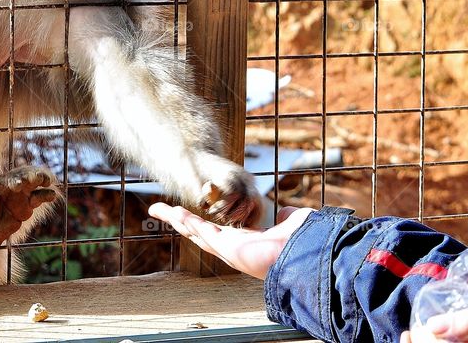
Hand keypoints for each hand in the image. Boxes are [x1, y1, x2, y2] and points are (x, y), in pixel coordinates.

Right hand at [147, 202, 313, 278]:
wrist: (308, 258)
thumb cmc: (304, 245)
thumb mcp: (293, 223)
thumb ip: (287, 218)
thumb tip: (286, 212)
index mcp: (243, 242)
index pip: (214, 231)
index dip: (199, 222)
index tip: (186, 216)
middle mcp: (232, 247)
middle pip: (197, 232)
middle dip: (178, 221)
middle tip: (159, 209)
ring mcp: (228, 249)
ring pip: (195, 233)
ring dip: (177, 220)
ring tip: (158, 209)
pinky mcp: (229, 248)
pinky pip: (204, 232)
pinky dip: (188, 222)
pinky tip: (175, 213)